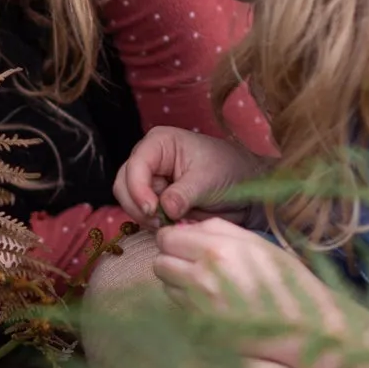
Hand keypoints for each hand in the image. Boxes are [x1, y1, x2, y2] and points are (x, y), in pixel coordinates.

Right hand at [114, 127, 268, 224]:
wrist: (245, 188)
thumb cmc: (228, 171)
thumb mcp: (208, 180)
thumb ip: (183, 193)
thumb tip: (165, 209)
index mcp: (159, 143)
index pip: (135, 166)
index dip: (137, 189)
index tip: (152, 209)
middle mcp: (149, 160)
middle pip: (124, 185)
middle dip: (139, 206)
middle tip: (160, 221)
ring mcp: (150, 181)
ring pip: (130, 204)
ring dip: (147, 218)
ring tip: (172, 222)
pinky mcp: (156, 201)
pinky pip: (144, 216)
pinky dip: (155, 224)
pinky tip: (174, 224)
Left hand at [153, 216, 368, 367]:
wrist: (303, 327)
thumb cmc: (284, 282)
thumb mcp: (256, 243)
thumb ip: (219, 231)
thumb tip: (187, 227)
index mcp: (219, 249)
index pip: (168, 237)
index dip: (174, 239)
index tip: (184, 244)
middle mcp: (203, 275)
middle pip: (160, 260)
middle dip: (171, 260)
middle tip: (190, 263)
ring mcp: (200, 305)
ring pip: (165, 284)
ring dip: (176, 281)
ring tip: (204, 283)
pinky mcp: (200, 327)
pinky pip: (177, 306)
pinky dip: (185, 301)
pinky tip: (209, 301)